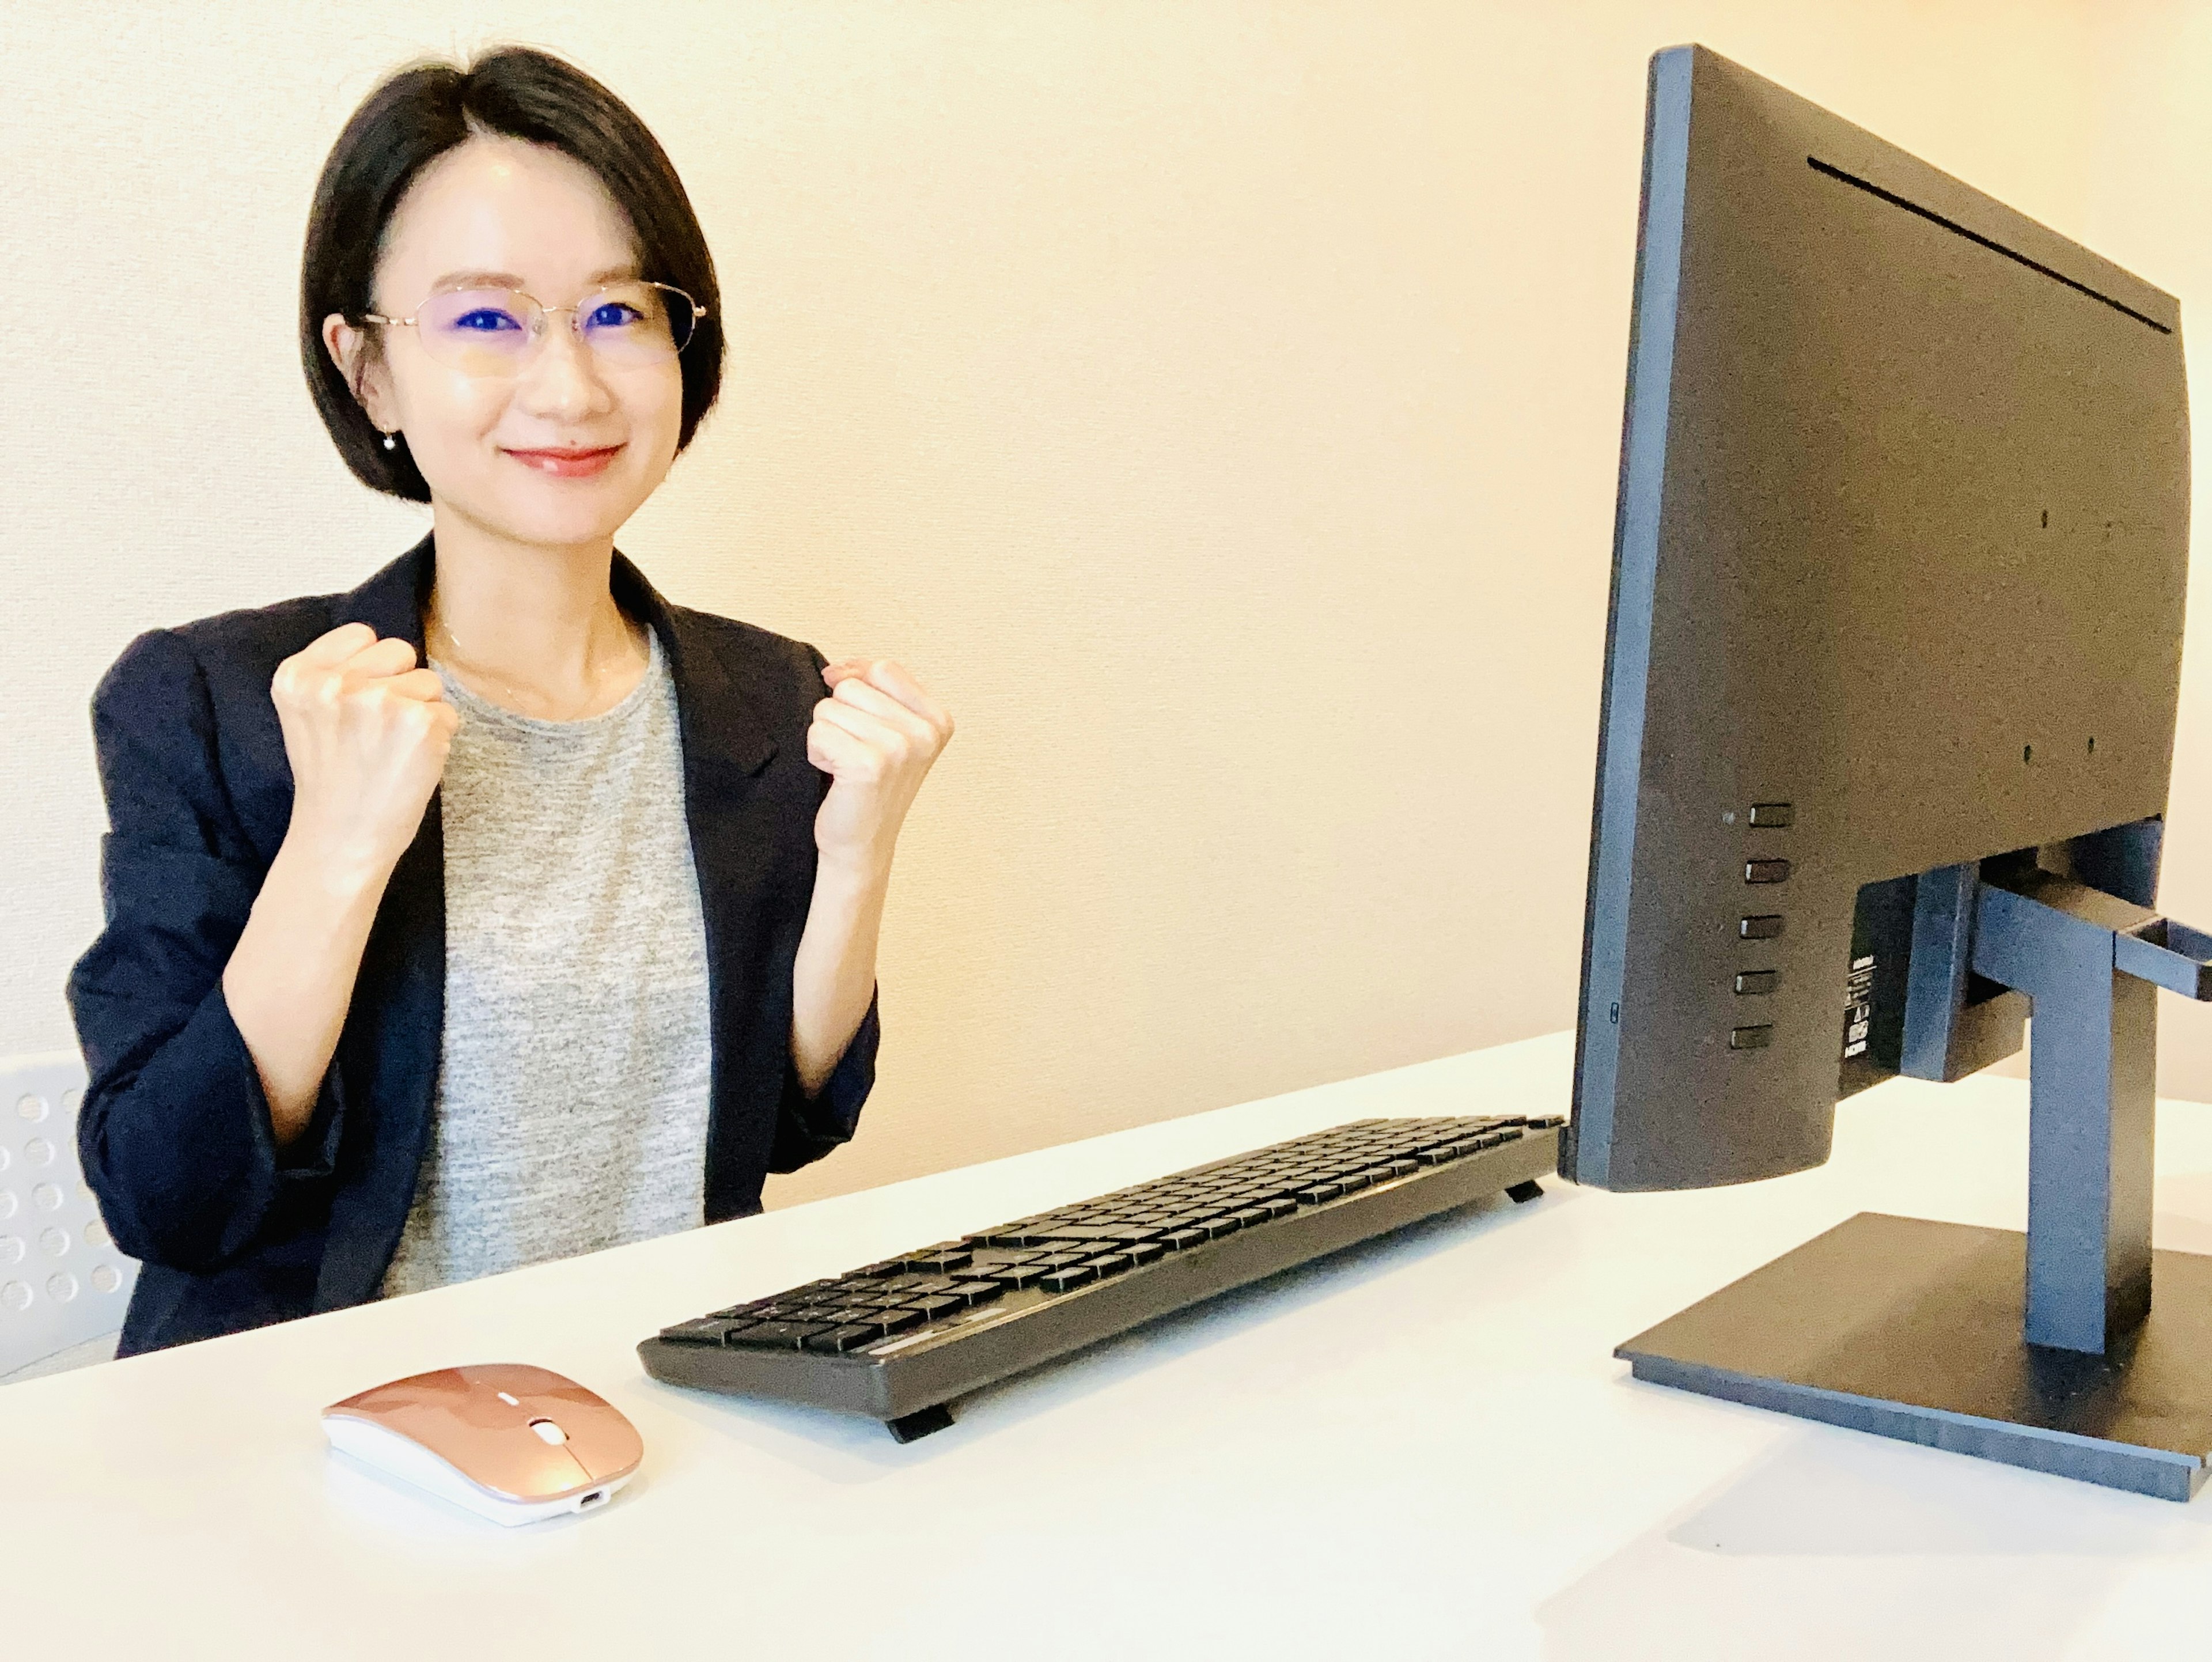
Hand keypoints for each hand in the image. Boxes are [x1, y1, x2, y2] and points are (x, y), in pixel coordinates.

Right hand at [269, 622, 459, 884]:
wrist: (341, 839)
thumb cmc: (332, 778)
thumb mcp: (307, 714)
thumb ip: (333, 672)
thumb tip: (382, 644)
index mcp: (298, 676)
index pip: (362, 634)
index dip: (370, 669)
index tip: (356, 706)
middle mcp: (334, 684)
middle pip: (400, 651)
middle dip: (399, 684)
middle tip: (378, 731)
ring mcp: (377, 701)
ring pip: (429, 682)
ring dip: (421, 713)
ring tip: (392, 749)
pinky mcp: (418, 723)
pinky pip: (449, 713)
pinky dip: (439, 738)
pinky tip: (411, 763)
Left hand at [807, 658, 952, 878]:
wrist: (862, 844)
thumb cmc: (869, 786)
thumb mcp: (888, 729)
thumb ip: (873, 689)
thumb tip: (835, 670)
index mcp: (938, 719)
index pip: (883, 668)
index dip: (855, 679)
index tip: (850, 711)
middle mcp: (925, 732)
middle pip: (852, 687)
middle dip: (840, 716)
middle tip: (855, 753)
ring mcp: (901, 748)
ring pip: (829, 707)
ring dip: (827, 736)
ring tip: (846, 765)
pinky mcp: (870, 764)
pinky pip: (818, 732)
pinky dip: (817, 753)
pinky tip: (836, 776)